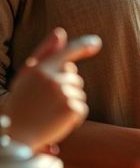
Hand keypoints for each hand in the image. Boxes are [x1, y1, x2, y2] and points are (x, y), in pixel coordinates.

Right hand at [4, 28, 101, 150]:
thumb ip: (44, 53)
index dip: (83, 46)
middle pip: (75, 78)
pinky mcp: (71, 109)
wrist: (15, 136)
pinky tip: (57, 123)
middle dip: (66, 89)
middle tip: (46, 103)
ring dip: (70, 104)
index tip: (96, 43)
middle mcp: (52, 79)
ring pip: (79, 94)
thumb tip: (61, 32)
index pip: (67, 53)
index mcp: (40, 69)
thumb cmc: (20, 105)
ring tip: (49, 114)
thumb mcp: (26, 77)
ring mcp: (62, 94)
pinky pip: (82, 109)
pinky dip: (74, 118)